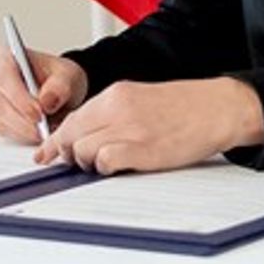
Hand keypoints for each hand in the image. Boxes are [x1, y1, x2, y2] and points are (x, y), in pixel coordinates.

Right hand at [0, 46, 86, 145]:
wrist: (60, 92)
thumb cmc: (59, 78)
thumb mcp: (68, 76)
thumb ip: (59, 86)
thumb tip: (46, 101)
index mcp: (7, 58)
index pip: (4, 77)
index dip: (19, 97)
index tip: (38, 112)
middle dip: (24, 120)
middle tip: (45, 128)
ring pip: (1, 120)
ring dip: (25, 130)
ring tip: (47, 129)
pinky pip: (5, 132)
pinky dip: (23, 136)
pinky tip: (39, 132)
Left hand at [40, 77, 263, 172]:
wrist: (217, 108)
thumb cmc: (184, 108)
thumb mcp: (140, 100)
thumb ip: (112, 115)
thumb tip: (85, 137)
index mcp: (116, 94)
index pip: (72, 118)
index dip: (56, 140)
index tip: (47, 153)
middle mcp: (117, 108)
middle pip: (70, 135)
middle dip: (68, 153)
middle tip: (80, 163)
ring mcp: (128, 129)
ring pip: (82, 150)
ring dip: (88, 163)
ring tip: (108, 164)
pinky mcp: (141, 150)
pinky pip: (105, 162)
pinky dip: (106, 169)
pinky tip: (121, 167)